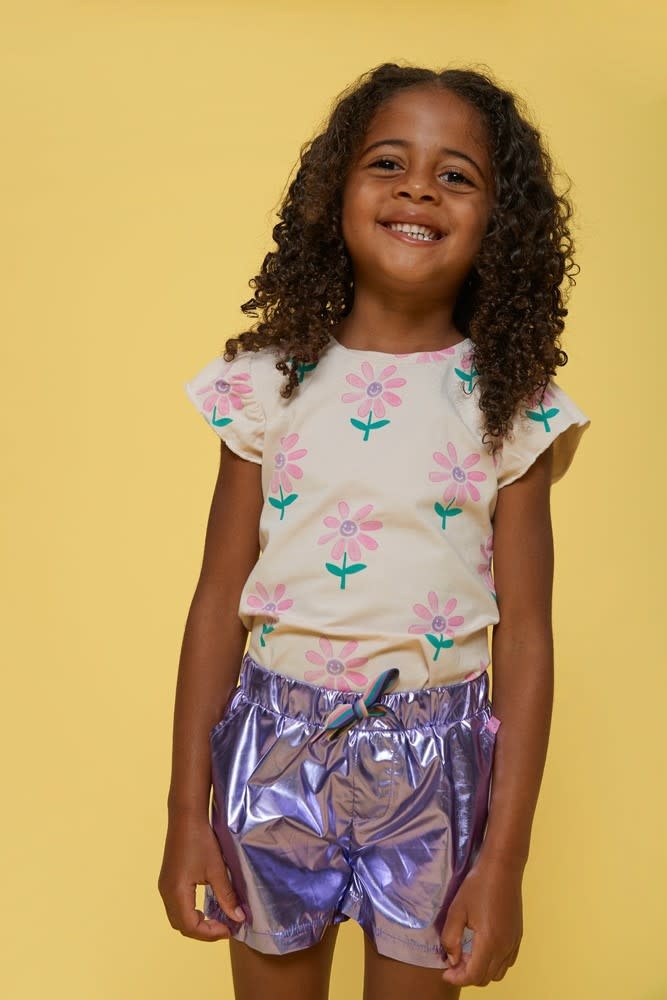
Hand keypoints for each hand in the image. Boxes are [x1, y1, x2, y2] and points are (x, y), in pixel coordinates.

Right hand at [157, 814, 244, 940]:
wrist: (186, 816)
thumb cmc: (201, 840)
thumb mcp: (217, 869)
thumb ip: (226, 896)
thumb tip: (238, 918)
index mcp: (176, 892)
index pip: (190, 926)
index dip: (210, 933)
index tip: (229, 929)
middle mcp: (166, 892)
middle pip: (181, 925)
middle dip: (203, 931)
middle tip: (224, 927)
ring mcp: (165, 886)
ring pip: (177, 917)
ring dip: (196, 923)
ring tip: (217, 919)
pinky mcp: (168, 880)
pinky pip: (176, 906)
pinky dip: (190, 913)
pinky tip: (205, 907)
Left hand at [440, 856, 522, 986]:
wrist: (503, 868)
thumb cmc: (477, 885)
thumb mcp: (457, 909)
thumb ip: (451, 938)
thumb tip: (452, 959)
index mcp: (489, 942)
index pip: (473, 975)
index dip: (457, 978)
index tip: (444, 973)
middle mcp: (505, 947)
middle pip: (485, 978)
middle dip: (467, 975)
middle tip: (453, 962)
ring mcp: (514, 943)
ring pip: (498, 973)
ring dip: (481, 970)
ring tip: (466, 956)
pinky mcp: (518, 937)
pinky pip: (507, 962)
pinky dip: (493, 964)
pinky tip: (482, 949)